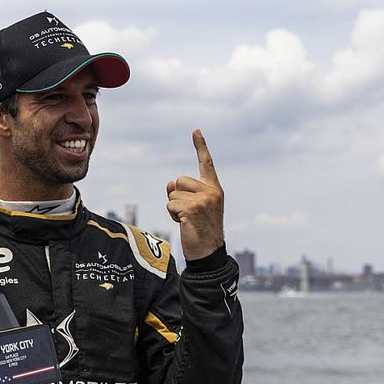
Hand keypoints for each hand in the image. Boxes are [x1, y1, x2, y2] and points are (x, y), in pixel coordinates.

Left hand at [166, 129, 224, 260]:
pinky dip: (173, 216)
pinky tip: (185, 224)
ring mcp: (203, 199)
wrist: (209, 253)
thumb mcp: (195, 207)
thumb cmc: (200, 230)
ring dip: (174, 208)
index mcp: (215, 189)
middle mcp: (212, 191)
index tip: (195, 130)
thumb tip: (169, 185)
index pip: (206, 164)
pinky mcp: (193, 208)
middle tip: (189, 214)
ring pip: (172, 194)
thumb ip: (184, 192)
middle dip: (177, 197)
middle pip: (178, 181)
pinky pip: (170, 205)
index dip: (200, 146)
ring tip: (188, 220)